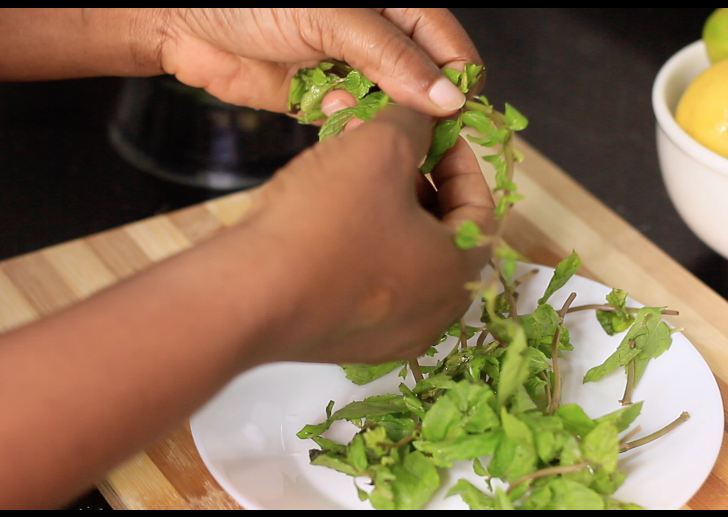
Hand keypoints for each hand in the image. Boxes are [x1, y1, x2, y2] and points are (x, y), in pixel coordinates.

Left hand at [159, 8, 480, 116]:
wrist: (182, 20)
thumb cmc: (256, 0)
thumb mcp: (332, 16)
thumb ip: (392, 56)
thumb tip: (448, 97)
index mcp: (394, 4)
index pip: (448, 45)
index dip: (457, 80)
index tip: (456, 116)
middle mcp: (379, 38)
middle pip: (424, 83)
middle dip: (416, 107)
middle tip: (404, 126)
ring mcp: (351, 71)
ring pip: (390, 109)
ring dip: (377, 117)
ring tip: (343, 104)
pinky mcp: (322, 101)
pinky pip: (354, 124)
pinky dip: (348, 126)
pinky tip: (325, 109)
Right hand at [240, 106, 495, 365]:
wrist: (246, 297)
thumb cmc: (324, 223)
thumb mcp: (378, 148)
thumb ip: (414, 122)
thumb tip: (428, 112)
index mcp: (458, 273)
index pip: (481, 210)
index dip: (460, 162)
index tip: (434, 134)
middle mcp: (434, 315)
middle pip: (444, 236)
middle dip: (421, 184)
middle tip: (395, 150)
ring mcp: (391, 336)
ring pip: (406, 260)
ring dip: (390, 212)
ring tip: (358, 175)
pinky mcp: (349, 342)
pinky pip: (372, 285)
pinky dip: (364, 247)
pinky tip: (331, 217)